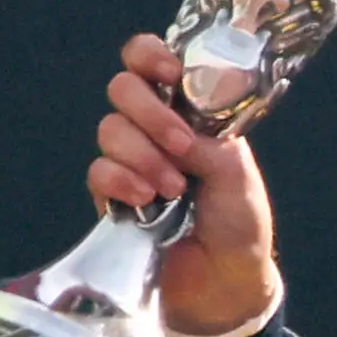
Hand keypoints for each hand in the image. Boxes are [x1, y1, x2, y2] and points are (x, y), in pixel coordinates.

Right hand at [88, 33, 280, 335]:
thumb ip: (207, 139)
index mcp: (189, 109)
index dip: (152, 56)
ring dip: (143, 155)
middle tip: (182, 146)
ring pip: (109, 129)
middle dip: (151, 113)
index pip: (152, 60)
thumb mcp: (236, 172)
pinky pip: (98, 170)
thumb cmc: (238, 221)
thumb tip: (178, 125)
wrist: (223, 279)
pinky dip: (122, 181)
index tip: (171, 76)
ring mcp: (129, 159)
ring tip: (173, 188)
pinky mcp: (110, 194)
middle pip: (123, 87)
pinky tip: (146, 201)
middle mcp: (154, 127)